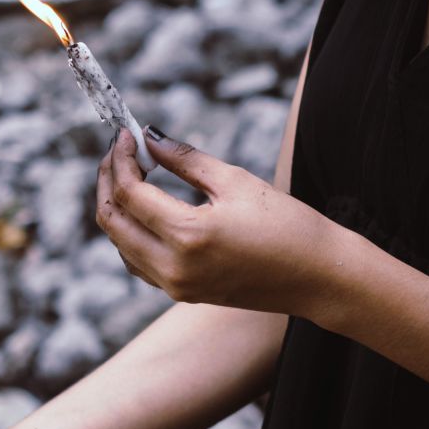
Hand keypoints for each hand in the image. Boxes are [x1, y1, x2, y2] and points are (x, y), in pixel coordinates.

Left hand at [95, 126, 342, 318]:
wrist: (319, 277)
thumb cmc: (287, 225)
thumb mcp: (236, 181)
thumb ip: (185, 159)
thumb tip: (149, 138)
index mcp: (188, 236)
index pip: (129, 193)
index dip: (120, 159)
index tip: (126, 135)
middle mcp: (174, 268)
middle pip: (113, 221)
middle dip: (108, 181)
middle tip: (119, 152)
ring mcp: (176, 287)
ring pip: (120, 245)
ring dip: (117, 209)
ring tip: (130, 175)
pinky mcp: (183, 294)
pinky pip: (138, 263)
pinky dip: (131, 234)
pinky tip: (144, 210)